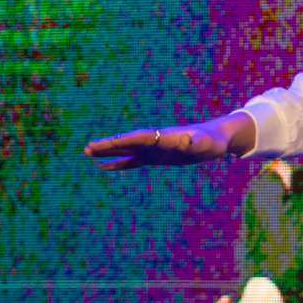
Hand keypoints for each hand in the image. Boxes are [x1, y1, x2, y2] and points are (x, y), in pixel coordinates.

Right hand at [86, 115, 249, 168]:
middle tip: (87, 148)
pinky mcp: (155, 158)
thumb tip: (186, 140)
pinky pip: (133, 161)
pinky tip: (105, 166)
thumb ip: (195, 141)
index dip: (120, 142)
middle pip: (126, 142)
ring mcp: (153, 149)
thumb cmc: (211, 140)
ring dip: (108, 152)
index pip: (136, 138)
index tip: (103, 144)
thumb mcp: (204, 142)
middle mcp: (154, 141)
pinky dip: (118, 163)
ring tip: (88, 153)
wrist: (215, 139)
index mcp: (161, 136)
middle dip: (107, 146)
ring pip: (126, 150)